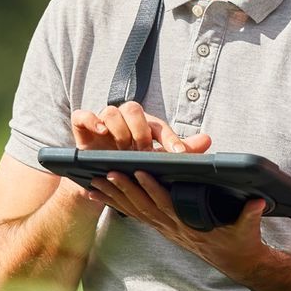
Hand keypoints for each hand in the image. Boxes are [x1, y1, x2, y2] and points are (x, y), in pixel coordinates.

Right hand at [70, 101, 210, 154]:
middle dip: (140, 131)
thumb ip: (181, 151)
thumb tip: (208, 140)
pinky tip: (101, 133)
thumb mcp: (156, 162)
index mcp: (144, 126)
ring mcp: (102, 122)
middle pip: (133, 109)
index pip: (159, 126)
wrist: (101, 180)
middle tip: (143, 150)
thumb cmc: (131, 165)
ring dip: (119, 130)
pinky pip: (83, 115)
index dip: (170, 138)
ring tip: (123, 149)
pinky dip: (91, 120)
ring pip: (111, 112)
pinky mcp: (82, 127)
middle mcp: (124, 120)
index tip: (178, 153)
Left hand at [85, 167, 268, 279]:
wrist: (237, 262)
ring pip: (134, 212)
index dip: (153, 189)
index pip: (168, 205)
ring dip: (114, 197)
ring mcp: (166, 229)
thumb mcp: (249, 228)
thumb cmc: (241, 242)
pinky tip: (98, 194)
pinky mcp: (162, 228)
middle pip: (144, 207)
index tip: (140, 173)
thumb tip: (258, 202)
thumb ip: (251, 214)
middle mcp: (174, 228)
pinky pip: (134, 215)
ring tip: (93, 182)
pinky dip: (114, 204)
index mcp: (191, 225)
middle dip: (124, 190)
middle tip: (106, 173)